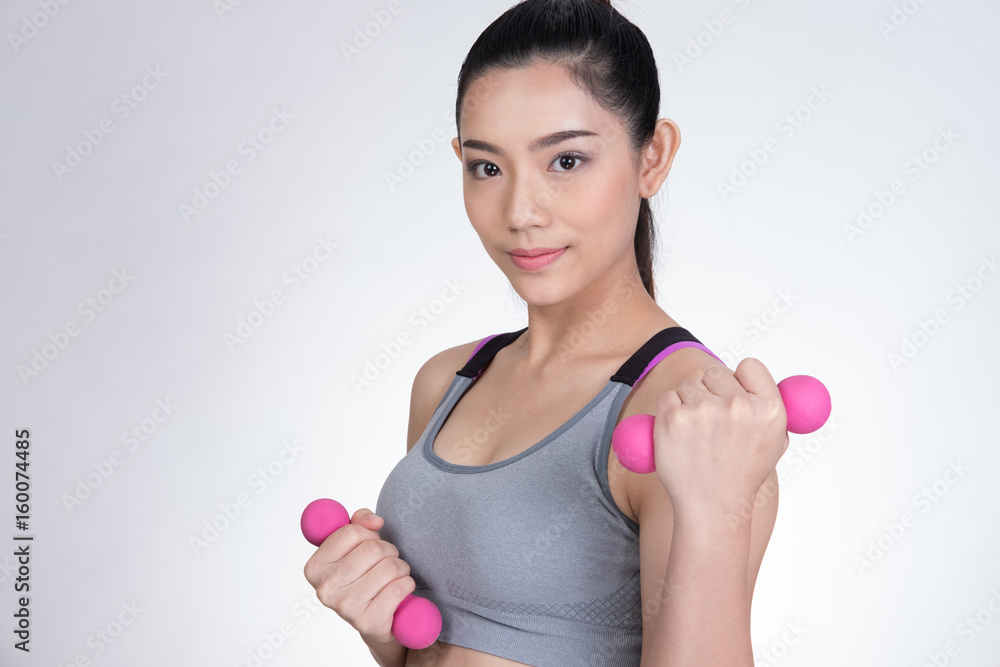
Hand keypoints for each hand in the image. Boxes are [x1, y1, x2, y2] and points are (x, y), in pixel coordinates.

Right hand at [302, 507, 415, 644]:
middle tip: (388, 559)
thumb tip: (373, 521)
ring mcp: (345, 607)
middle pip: (372, 549)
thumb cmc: (364, 576)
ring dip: (401, 567)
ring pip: (389, 567)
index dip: (369, 533)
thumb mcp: (355, 547)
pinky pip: (399, 588)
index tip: (372, 541)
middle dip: (389, 550)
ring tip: (395, 575)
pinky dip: (407, 584)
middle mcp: (326, 589)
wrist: (375, 618)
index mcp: (315, 567)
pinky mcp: (368, 621)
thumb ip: (359, 523)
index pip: (351, 532)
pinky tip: (400, 589)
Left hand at [651, 358, 788, 519]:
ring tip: (698, 437)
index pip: (751, 365)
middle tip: (711, 420)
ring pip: (689, 385)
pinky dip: (669, 413)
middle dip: (711, 391)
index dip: (740, 379)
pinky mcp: (673, 418)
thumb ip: (770, 406)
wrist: (713, 508)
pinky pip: (668, 397)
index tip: (734, 393)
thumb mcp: (774, 442)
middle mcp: (738, 406)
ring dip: (689, 403)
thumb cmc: (742, 475)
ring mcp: (703, 411)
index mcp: (769, 409)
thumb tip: (764, 378)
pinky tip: (680, 438)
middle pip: (716, 372)